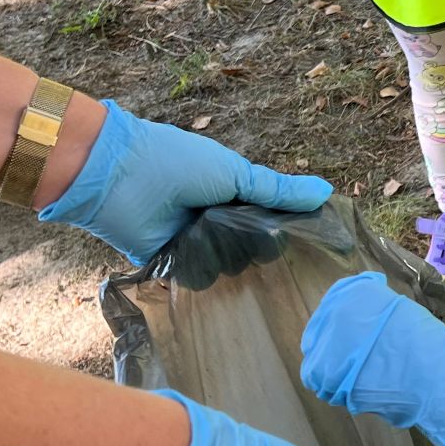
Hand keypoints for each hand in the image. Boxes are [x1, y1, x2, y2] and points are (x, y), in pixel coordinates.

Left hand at [39, 100, 331, 263]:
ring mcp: (191, 244)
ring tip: (229, 262)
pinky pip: (196, 282)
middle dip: (258, 253)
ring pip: (227, 269)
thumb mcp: (235, 173)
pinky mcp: (168, 265)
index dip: (284, 232)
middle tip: (265, 256)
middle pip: (251, 250)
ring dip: (229, 265)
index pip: (269, 223)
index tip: (306, 246)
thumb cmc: (178, 163)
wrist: (117, 176)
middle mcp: (214, 222)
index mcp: (231, 196)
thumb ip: (278, 190)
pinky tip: (206, 278)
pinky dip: (200, 280)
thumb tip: (327, 194)